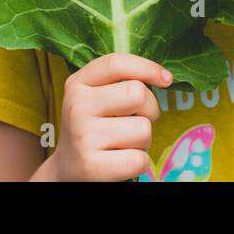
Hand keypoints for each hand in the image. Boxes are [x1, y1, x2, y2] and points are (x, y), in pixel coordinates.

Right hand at [34, 53, 167, 181]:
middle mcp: (77, 107)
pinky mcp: (91, 166)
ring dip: (143, 140)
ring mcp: (83, 137)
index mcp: (77, 84)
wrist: (67, 169)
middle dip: (149, 109)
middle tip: (135, 120)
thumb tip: (165, 77)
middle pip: (138, 94)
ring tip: (124, 143)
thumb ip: (120, 81)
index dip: (147, 67)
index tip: (166, 79)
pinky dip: (140, 162)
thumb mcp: (96, 97)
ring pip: (144, 129)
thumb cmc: (94, 127)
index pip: (116, 64)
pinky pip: (140, 159)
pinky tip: (122, 161)